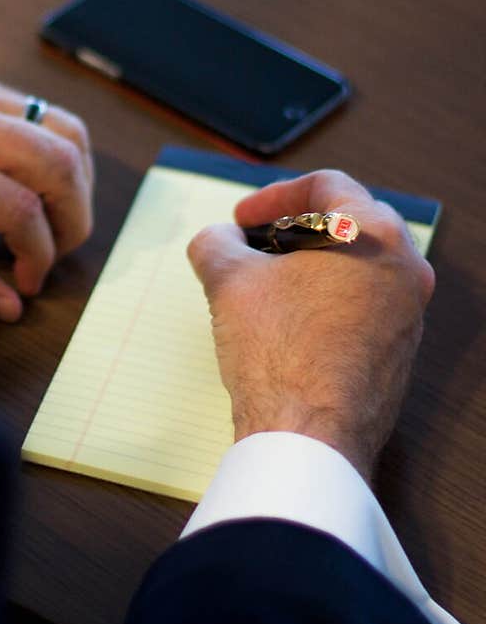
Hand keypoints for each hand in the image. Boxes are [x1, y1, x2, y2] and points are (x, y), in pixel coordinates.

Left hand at [0, 65, 93, 319]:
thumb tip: (8, 306)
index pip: (21, 212)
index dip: (38, 258)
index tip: (25, 283)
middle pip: (58, 163)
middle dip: (73, 220)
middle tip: (53, 253)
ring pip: (63, 128)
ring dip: (75, 181)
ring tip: (55, 219)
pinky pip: (39, 111)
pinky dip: (54, 150)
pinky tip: (34, 183)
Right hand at [187, 170, 434, 481]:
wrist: (308, 437)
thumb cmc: (278, 353)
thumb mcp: (227, 280)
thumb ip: (216, 242)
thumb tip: (218, 239)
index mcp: (374, 235)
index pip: (327, 185)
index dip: (273, 195)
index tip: (242, 219)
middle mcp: (404, 269)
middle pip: (350, 222)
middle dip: (296, 228)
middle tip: (255, 245)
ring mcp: (407, 314)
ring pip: (359, 267)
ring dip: (312, 266)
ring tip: (265, 285)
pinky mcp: (398, 354)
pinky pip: (364, 308)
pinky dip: (328, 301)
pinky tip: (288, 325)